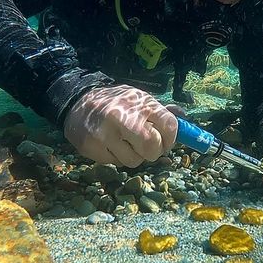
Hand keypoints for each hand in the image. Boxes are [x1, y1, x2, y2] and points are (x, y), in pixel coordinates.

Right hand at [63, 85, 177, 167]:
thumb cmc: (117, 103)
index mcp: (140, 103)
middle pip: (152, 148)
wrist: (78, 101)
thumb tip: (184, 118)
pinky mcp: (92, 147)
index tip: (165, 141)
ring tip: (125, 143)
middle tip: (147, 147)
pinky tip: (110, 144)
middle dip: (153, 151)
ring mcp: (106, 134)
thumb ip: (161, 111)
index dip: (171, 139)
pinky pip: (115, 163)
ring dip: (134, 156)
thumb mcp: (139, 99)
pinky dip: (116, 157)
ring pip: (134, 161)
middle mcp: (124, 117)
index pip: (169, 126)